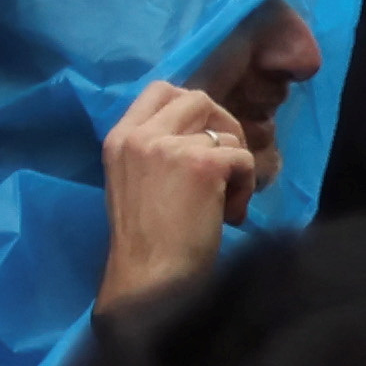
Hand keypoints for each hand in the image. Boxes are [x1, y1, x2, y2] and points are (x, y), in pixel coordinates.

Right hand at [96, 80, 264, 309]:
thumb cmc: (148, 238)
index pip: (159, 89)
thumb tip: (205, 127)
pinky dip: (247, 187)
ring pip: (226, 132)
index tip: (205, 135)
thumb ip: (159, 148)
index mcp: (118, 138)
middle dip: (223, 126)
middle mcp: (139, 135)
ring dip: (236, 164)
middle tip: (226, 164)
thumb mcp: (136, 180)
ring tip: (223, 201)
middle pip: (198, 99)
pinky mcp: (201, 163)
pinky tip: (230, 214)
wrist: (150, 275)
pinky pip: (244, 158)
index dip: (193, 106)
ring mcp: (169, 147)